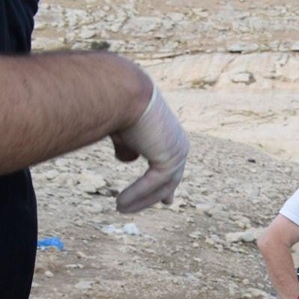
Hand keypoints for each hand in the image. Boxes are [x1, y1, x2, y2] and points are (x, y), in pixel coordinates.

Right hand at [111, 85, 188, 212]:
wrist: (122, 90)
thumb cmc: (119, 103)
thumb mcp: (124, 129)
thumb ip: (128, 146)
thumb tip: (128, 160)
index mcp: (171, 135)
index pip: (172, 164)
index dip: (168, 183)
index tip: (167, 199)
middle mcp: (179, 143)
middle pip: (171, 178)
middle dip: (162, 194)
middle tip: (162, 206)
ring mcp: (177, 152)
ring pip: (163, 185)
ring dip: (141, 199)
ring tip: (121, 209)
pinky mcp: (169, 159)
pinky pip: (153, 184)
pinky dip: (136, 195)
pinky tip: (120, 203)